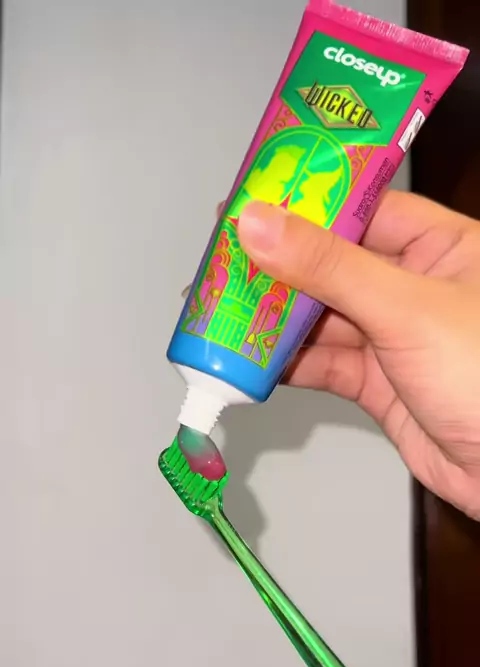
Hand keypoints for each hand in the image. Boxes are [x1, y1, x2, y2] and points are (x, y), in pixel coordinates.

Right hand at [237, 192, 479, 520]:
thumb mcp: (407, 308)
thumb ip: (330, 268)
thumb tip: (263, 226)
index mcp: (441, 246)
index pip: (361, 206)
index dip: (306, 202)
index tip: (252, 201)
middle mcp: (415, 286)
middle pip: (331, 263)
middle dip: (278, 268)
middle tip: (224, 264)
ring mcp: (393, 335)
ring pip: (320, 316)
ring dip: (274, 320)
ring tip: (225, 313)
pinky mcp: (378, 381)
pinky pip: (322, 363)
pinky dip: (287, 363)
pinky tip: (254, 358)